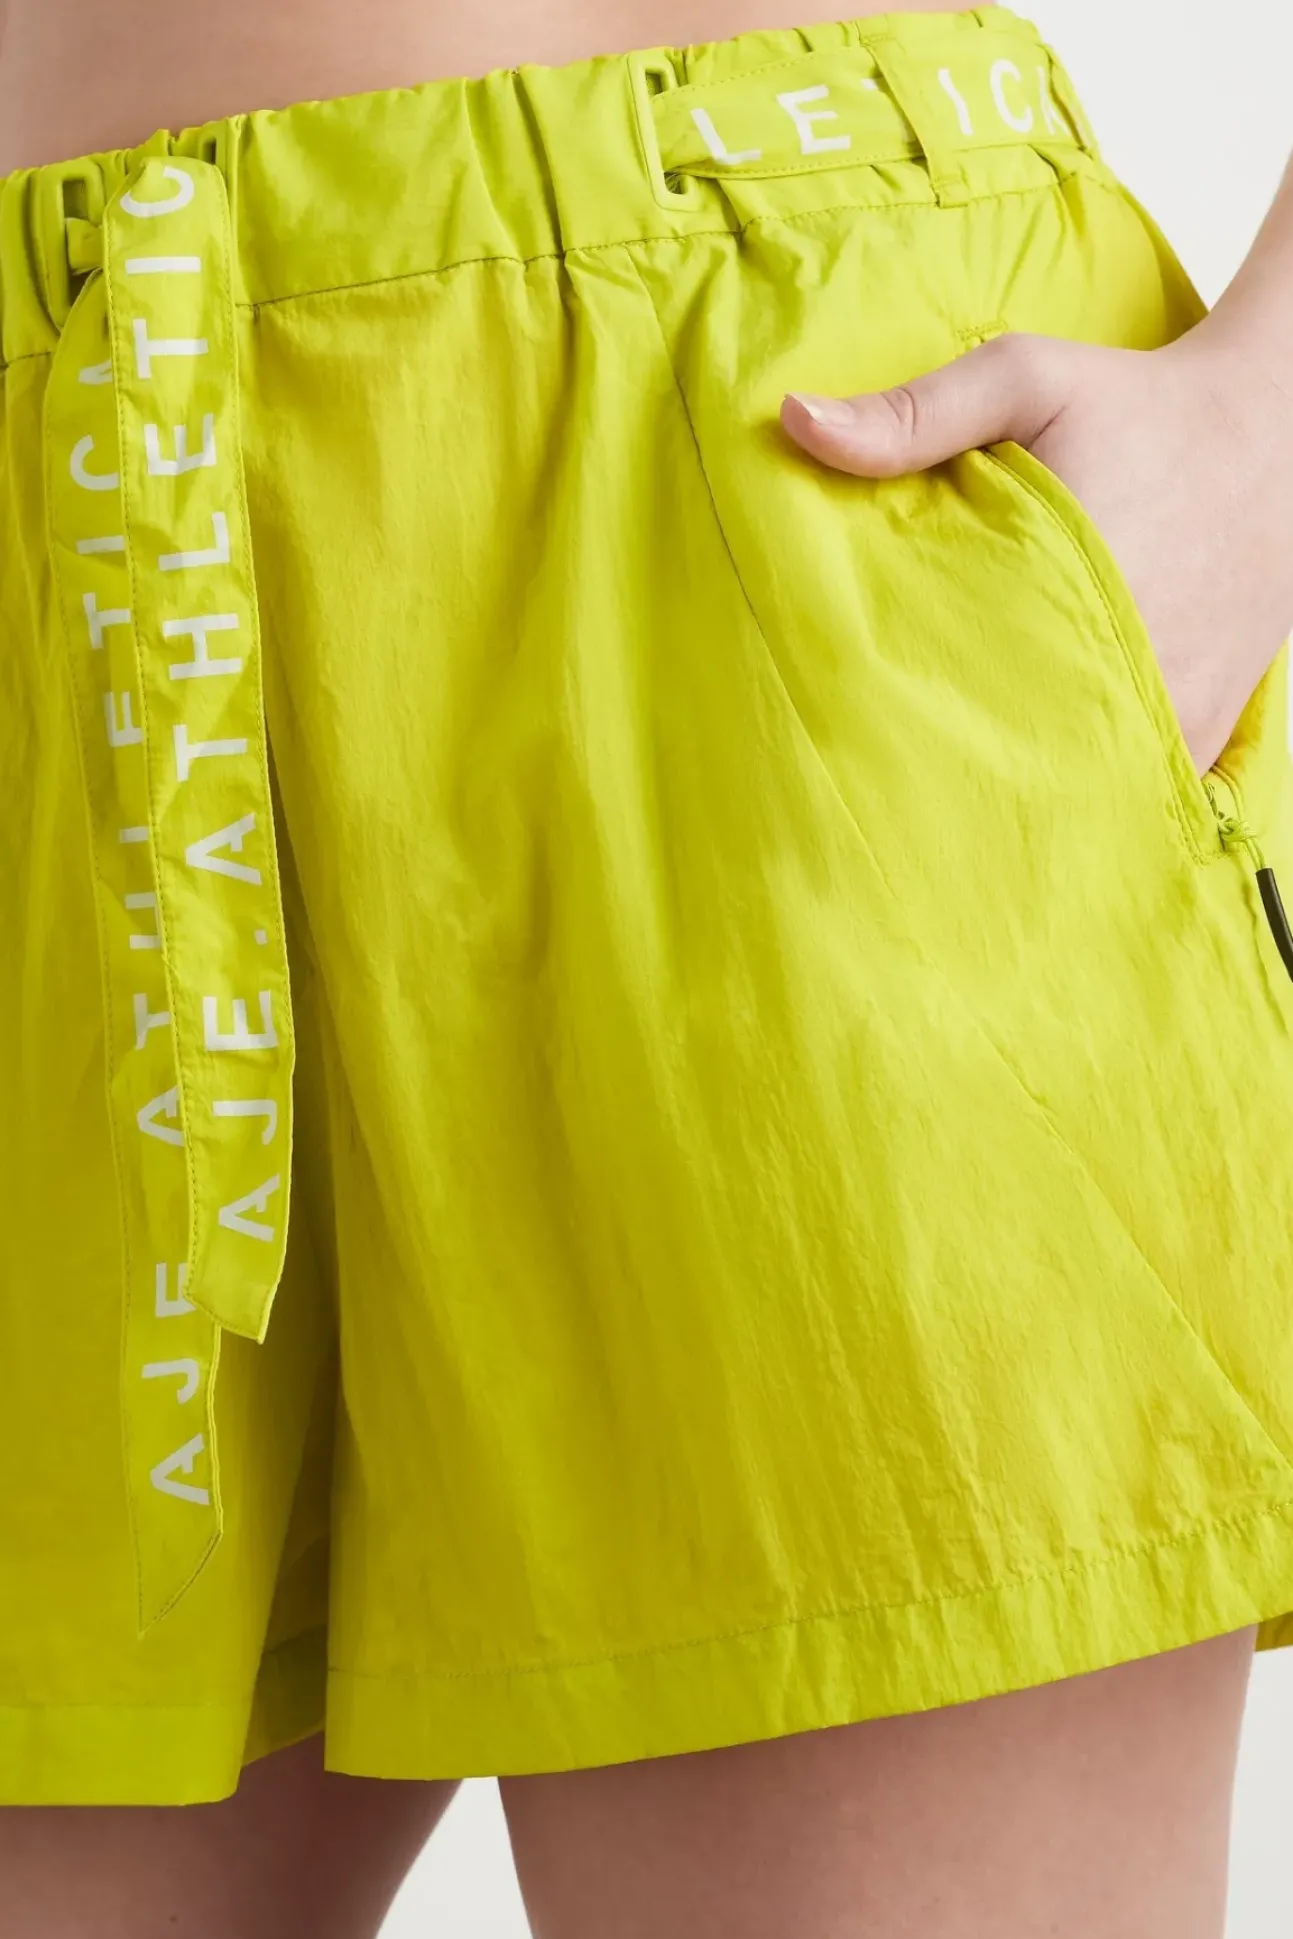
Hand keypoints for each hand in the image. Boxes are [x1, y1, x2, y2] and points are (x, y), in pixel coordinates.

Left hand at [780, 325, 1292, 774]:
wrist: (1277, 437)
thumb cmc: (1141, 404)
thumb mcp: (1026, 379)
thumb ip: (914, 412)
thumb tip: (794, 424)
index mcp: (1074, 582)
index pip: (956, 683)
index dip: (896, 711)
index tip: (846, 721)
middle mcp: (1129, 661)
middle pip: (1008, 752)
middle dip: (943, 763)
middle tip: (878, 772)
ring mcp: (1172, 707)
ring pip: (1071, 787)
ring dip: (1011, 788)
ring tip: (942, 795)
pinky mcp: (1202, 731)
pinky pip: (1129, 790)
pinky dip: (1081, 793)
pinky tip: (1027, 790)